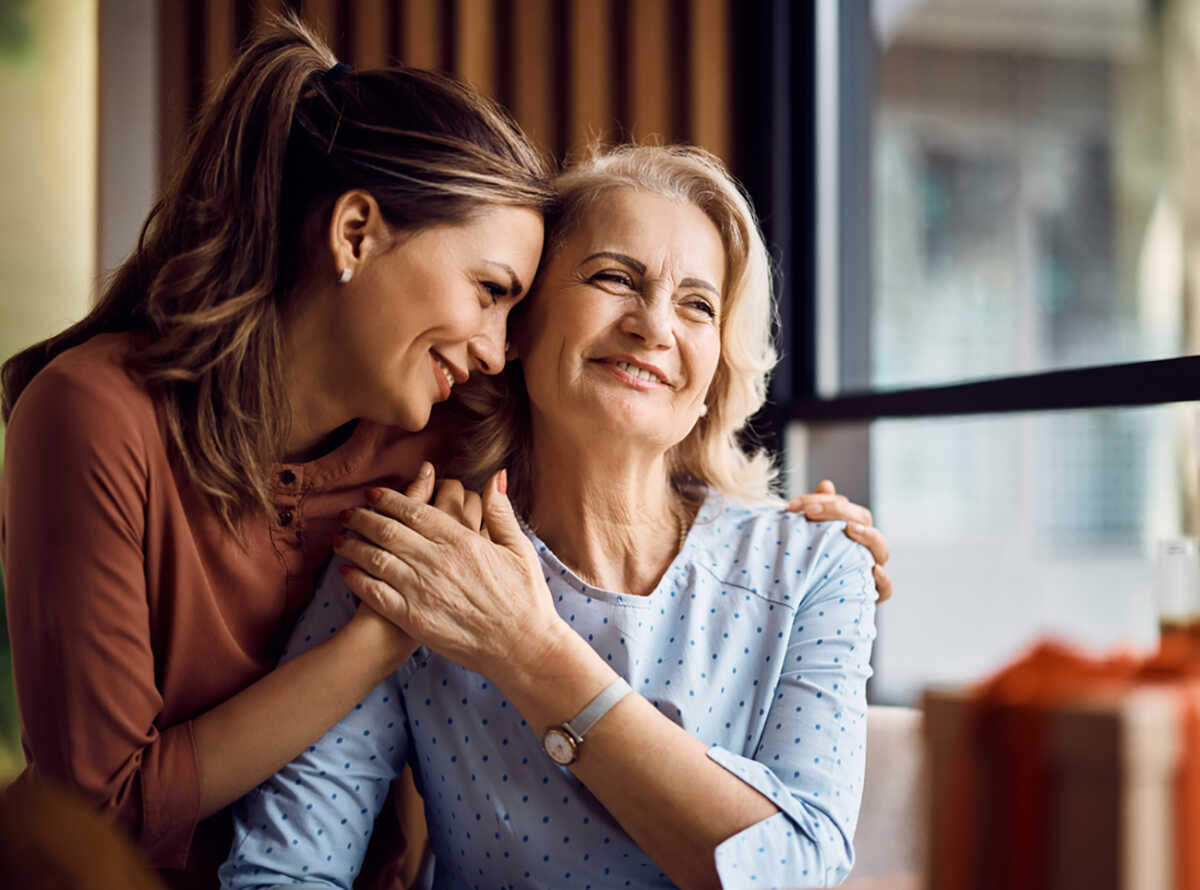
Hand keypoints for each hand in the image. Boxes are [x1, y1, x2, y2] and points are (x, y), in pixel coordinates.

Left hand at [333, 469, 565, 679]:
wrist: (523, 647)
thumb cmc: (525, 598)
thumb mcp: (519, 548)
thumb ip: (501, 511)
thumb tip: (496, 475)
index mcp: (461, 541)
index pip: (414, 511)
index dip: (388, 499)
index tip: (372, 493)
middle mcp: (437, 562)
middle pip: (388, 531)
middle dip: (362, 518)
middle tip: (347, 513)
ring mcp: (423, 591)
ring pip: (376, 559)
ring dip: (352, 546)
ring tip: (339, 539)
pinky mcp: (414, 619)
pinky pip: (376, 594)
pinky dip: (357, 580)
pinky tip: (346, 572)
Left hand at [786, 480, 892, 602]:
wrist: (807, 607)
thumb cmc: (809, 568)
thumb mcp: (808, 539)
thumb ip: (816, 511)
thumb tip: (827, 485)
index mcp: (850, 530)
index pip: (844, 507)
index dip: (822, 501)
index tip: (793, 505)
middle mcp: (863, 547)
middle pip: (863, 520)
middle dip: (837, 511)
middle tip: (810, 512)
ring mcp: (869, 569)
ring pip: (881, 549)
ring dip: (867, 536)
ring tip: (849, 529)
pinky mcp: (871, 595)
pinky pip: (886, 588)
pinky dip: (883, 579)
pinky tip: (872, 570)